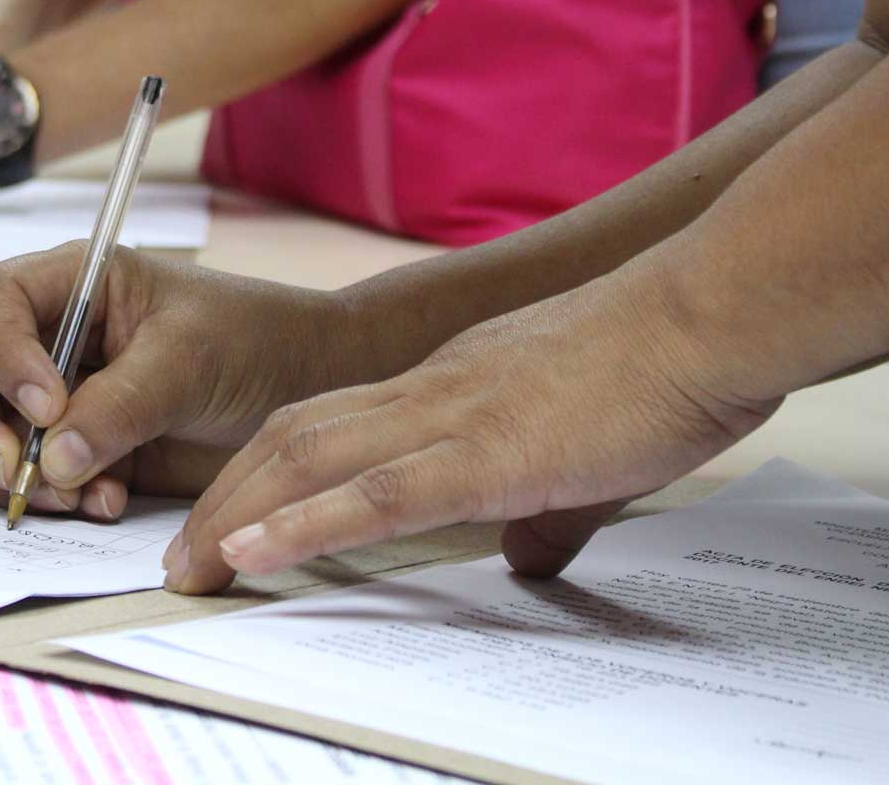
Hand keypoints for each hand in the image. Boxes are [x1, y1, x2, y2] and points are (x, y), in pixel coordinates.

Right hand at [0, 247, 342, 518]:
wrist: (309, 392)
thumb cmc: (255, 341)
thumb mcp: (189, 359)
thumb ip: (120, 404)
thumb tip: (55, 458)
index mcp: (73, 285)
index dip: (0, 352)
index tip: (45, 407)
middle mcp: (52, 339)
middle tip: (10, 472)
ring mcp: (61, 398)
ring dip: (12, 475)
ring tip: (71, 498)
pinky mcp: (83, 451)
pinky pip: (37, 480)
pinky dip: (57, 500)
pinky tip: (107, 503)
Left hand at [165, 275, 781, 593]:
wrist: (706, 320)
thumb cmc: (658, 374)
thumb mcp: (582, 451)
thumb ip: (542, 504)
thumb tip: (525, 556)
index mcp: (444, 387)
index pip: (328, 423)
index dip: (266, 470)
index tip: (228, 517)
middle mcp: (425, 393)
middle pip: (291, 438)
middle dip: (225, 498)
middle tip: (181, 557)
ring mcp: (447, 418)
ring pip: (309, 461)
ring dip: (239, 515)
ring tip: (190, 567)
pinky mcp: (483, 454)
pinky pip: (373, 494)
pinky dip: (303, 524)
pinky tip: (255, 551)